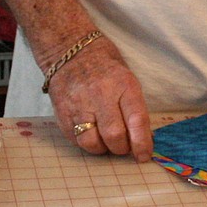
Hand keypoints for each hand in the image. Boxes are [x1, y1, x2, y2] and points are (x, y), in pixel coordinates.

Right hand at [46, 37, 153, 160]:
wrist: (70, 51)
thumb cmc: (106, 67)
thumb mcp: (127, 80)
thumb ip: (134, 108)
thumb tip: (143, 139)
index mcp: (123, 85)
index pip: (136, 120)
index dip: (142, 143)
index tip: (144, 155)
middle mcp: (100, 95)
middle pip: (114, 136)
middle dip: (122, 148)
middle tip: (124, 146)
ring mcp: (78, 105)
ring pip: (92, 143)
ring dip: (103, 149)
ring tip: (106, 141)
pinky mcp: (62, 113)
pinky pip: (76, 140)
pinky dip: (86, 142)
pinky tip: (91, 133)